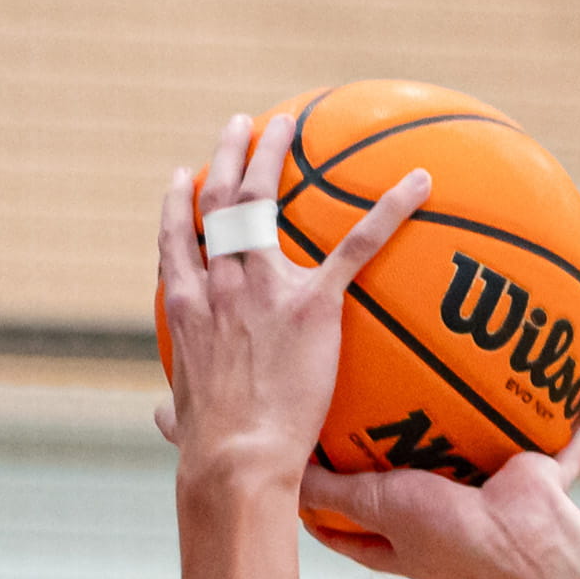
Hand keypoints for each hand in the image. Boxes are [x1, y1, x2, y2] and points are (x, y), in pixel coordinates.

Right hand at [150, 112, 426, 490]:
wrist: (236, 455)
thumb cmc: (208, 449)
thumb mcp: (180, 418)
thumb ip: (175, 407)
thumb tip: (162, 418)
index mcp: (185, 305)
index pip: (175, 240)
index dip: (178, 203)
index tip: (185, 176)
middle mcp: (217, 281)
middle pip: (218, 201)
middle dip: (227, 155)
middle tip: (239, 125)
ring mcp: (262, 286)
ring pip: (262, 199)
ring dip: (273, 154)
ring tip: (288, 123)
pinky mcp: (311, 303)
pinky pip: (356, 247)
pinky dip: (389, 210)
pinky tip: (417, 183)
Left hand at [303, 414, 579, 578]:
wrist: (524, 543)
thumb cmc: (451, 531)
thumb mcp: (375, 504)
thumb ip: (329, 489)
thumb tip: (281, 467)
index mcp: (413, 541)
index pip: (357, 530)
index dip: (328, 510)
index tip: (306, 478)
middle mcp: (455, 524)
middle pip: (424, 491)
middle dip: (410, 458)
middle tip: (381, 414)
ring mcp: (502, 503)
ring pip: (493, 460)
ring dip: (490, 429)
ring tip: (473, 380)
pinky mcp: (545, 483)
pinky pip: (570, 445)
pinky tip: (577, 387)